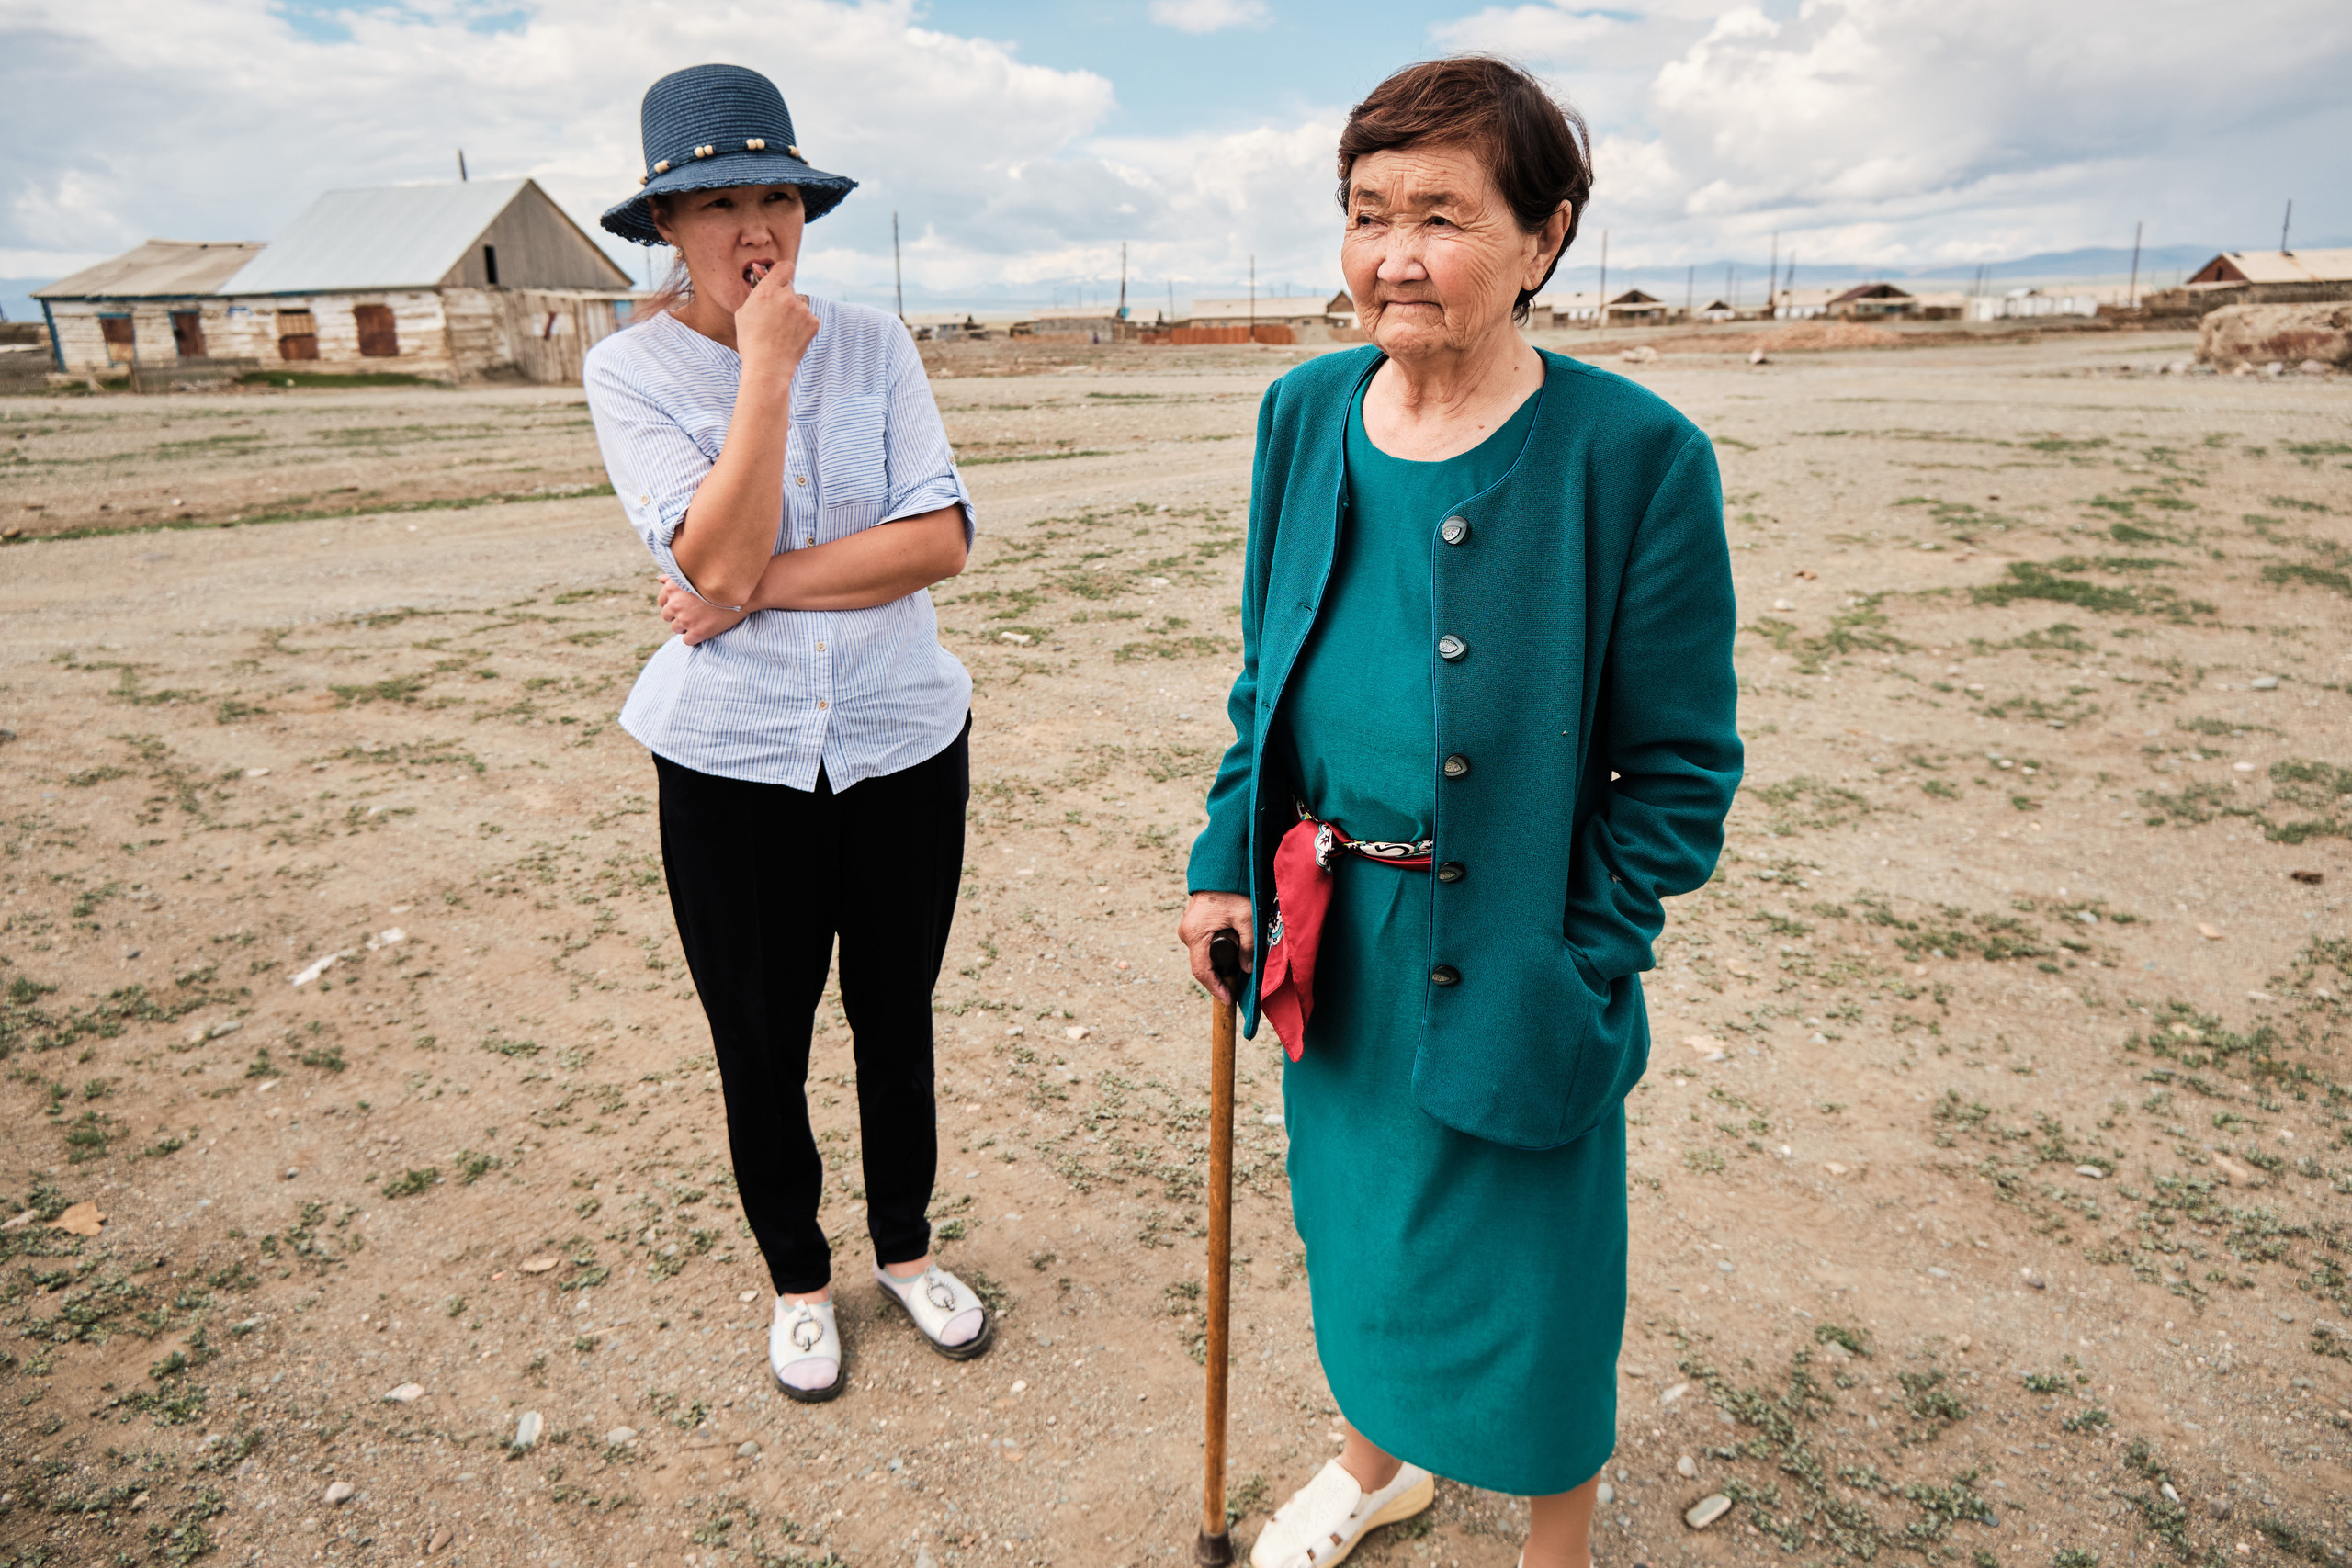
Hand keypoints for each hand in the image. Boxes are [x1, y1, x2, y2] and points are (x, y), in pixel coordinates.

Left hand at [656, 575, 749, 645]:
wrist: (746, 593)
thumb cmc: (721, 581)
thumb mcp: (695, 574)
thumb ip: (674, 577)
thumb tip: (659, 579)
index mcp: (673, 588)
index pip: (662, 601)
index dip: (673, 604)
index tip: (685, 604)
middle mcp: (676, 603)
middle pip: (667, 616)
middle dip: (678, 615)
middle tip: (694, 613)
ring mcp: (686, 619)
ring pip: (676, 629)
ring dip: (686, 626)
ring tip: (701, 620)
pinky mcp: (698, 632)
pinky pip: (687, 641)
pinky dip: (694, 638)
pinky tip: (704, 630)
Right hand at [734, 258, 817, 380]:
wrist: (767, 366)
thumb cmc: (751, 341)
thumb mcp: (743, 313)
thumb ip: (757, 295)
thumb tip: (764, 286)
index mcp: (767, 291)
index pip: (785, 266)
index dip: (782, 272)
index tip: (780, 278)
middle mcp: (786, 296)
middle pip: (790, 286)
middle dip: (784, 296)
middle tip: (776, 314)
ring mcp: (802, 309)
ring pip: (800, 304)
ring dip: (794, 312)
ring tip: (782, 331)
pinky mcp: (813, 322)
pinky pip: (808, 318)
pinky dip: (802, 325)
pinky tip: (791, 337)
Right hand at [1178, 891, 1254, 1004]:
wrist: (1220, 870)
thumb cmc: (1233, 891)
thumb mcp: (1246, 917)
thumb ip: (1248, 945)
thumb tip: (1247, 969)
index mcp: (1195, 934)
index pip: (1202, 972)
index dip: (1215, 988)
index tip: (1228, 999)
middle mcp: (1186, 934)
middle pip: (1202, 966)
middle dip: (1220, 975)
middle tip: (1238, 979)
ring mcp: (1187, 930)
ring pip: (1203, 956)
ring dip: (1220, 962)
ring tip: (1238, 957)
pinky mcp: (1192, 926)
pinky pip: (1203, 946)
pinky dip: (1216, 951)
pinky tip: (1231, 947)